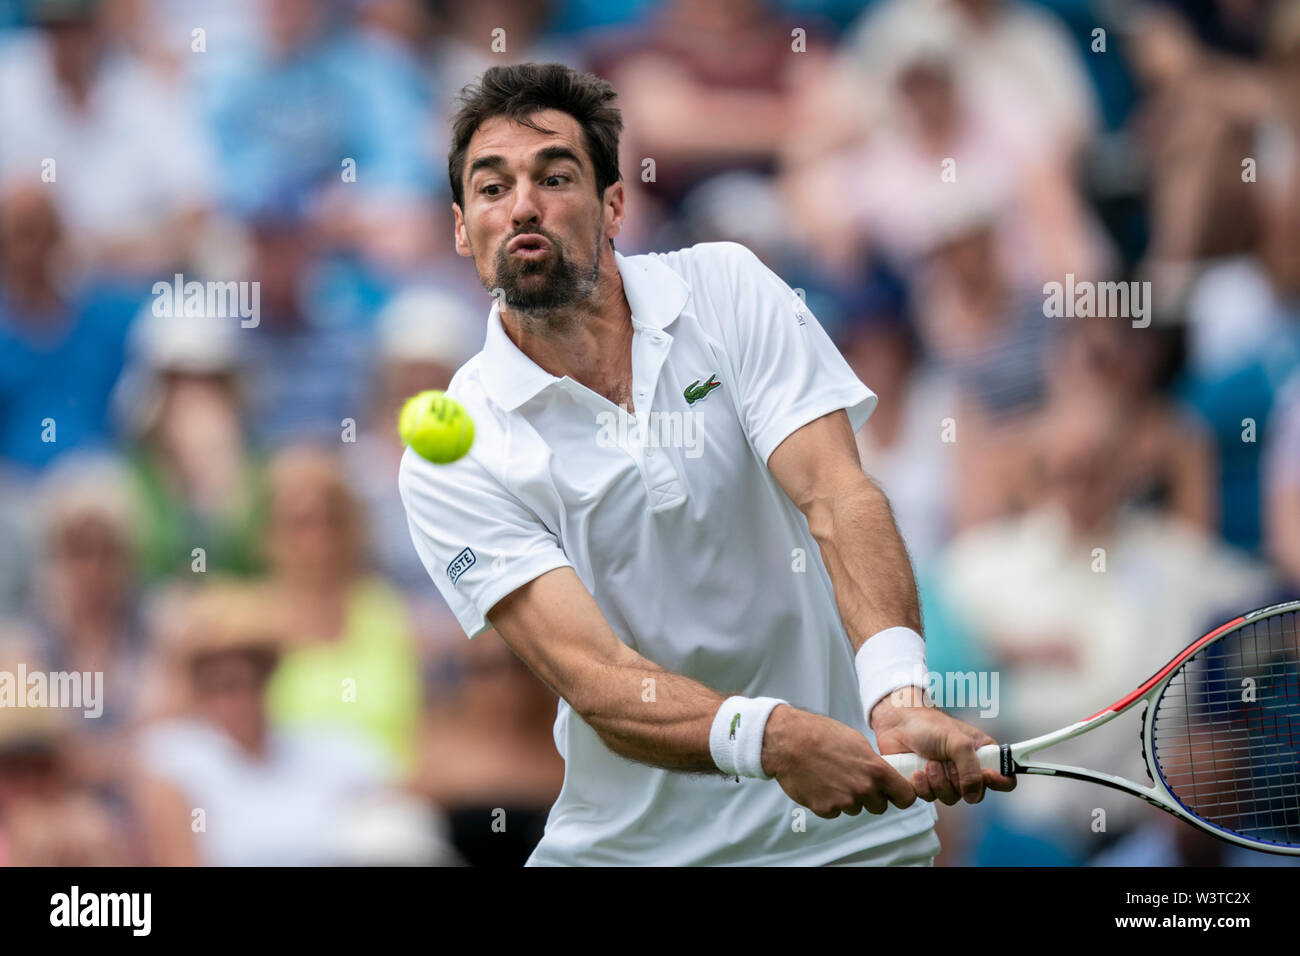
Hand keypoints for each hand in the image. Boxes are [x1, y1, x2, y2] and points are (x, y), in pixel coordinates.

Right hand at [761, 704, 917, 818]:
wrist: (788, 742)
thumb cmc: (820, 735)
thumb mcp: (856, 741)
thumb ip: (873, 762)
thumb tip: (882, 773)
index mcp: (875, 770)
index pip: (905, 797)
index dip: (902, 796)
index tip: (896, 794)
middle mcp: (863, 789)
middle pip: (880, 806)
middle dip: (872, 797)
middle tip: (856, 780)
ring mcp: (843, 801)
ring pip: (856, 809)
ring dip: (849, 798)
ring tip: (833, 777)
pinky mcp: (825, 809)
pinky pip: (836, 812)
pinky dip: (830, 801)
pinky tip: (821, 783)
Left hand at [870, 686, 1016, 805]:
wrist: (897, 724)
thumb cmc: (929, 725)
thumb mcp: (957, 742)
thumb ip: (970, 768)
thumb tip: (972, 795)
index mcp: (982, 755)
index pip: (1004, 778)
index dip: (1000, 782)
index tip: (988, 777)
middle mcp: (966, 770)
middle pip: (975, 795)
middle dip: (959, 781)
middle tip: (947, 764)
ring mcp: (946, 779)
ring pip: (951, 799)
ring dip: (938, 782)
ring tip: (928, 763)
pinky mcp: (926, 786)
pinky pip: (930, 799)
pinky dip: (923, 786)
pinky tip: (916, 771)